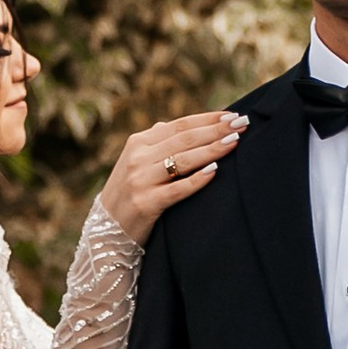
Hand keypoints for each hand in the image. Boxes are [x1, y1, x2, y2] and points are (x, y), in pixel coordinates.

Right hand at [98, 111, 245, 247]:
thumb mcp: (134, 163)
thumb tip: (169, 124)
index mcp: (137, 143)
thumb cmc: (128, 194)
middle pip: (184, 139)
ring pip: (182, 160)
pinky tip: (215, 171)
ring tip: (234, 142)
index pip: (179, 126)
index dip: (207, 119)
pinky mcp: (146, 204)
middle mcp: (137, 158)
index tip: (232, 116)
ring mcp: (140, 180)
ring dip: (211, 149)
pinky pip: (177, 189)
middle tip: (241, 124)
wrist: (106, 232)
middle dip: (215, 130)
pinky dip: (197, 179)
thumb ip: (153, 143)